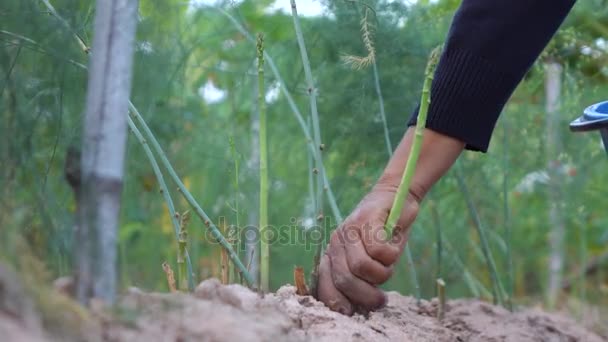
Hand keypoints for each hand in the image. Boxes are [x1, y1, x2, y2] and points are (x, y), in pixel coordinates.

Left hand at [316, 128, 463, 314]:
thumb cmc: (385, 234)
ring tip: (388, 266)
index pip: (325, 285)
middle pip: (345, 279)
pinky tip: (394, 248)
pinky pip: (380, 252)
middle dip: (365, 295)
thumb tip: (358, 306)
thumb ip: (361, 278)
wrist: (396, 196)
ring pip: (362, 267)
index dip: (339, 303)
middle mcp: (336, 242)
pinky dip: (392, 256)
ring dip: (382, 274)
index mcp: (333, 254)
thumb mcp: (371, 259)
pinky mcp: (366, 219)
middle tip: (381, 300)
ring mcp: (349, 230)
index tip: (355, 311)